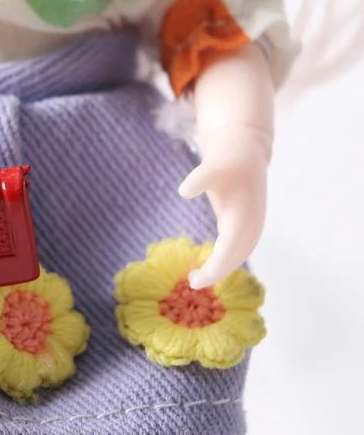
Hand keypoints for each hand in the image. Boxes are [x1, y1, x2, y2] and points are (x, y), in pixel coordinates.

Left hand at [178, 124, 271, 288]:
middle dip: (215, 273)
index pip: (228, 253)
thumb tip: (183, 191)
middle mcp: (251, 227)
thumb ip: (199, 179)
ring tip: (197, 277)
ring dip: (221, 268)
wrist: (245, 152)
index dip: (213, 269)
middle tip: (191, 282)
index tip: (195, 280)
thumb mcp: (211, 167)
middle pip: (235, 260)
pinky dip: (226, 258)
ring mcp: (252, 226)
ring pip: (238, 256)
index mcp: (243, 218)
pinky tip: (209, 263)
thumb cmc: (227, 160)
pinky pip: (238, 248)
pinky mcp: (247, 223)